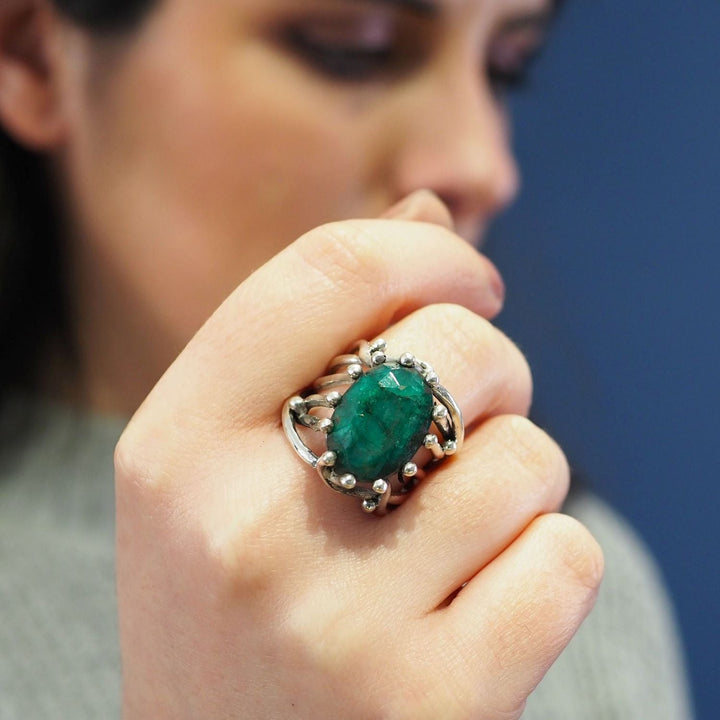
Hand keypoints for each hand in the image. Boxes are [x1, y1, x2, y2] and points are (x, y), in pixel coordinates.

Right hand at [115, 192, 602, 719]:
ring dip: (517, 479)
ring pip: (525, 458)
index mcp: (175, 446)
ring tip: (452, 535)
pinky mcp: (435, 706)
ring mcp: (337, 626)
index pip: (329, 268)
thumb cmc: (234, 603)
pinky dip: (547, 564)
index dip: (427, 252)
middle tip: (468, 417)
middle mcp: (242, 530)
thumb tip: (426, 212)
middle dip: (494, 365)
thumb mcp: (221, 467)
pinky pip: (565, 559)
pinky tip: (480, 606)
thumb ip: (317, 333)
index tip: (472, 278)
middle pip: (454, 349)